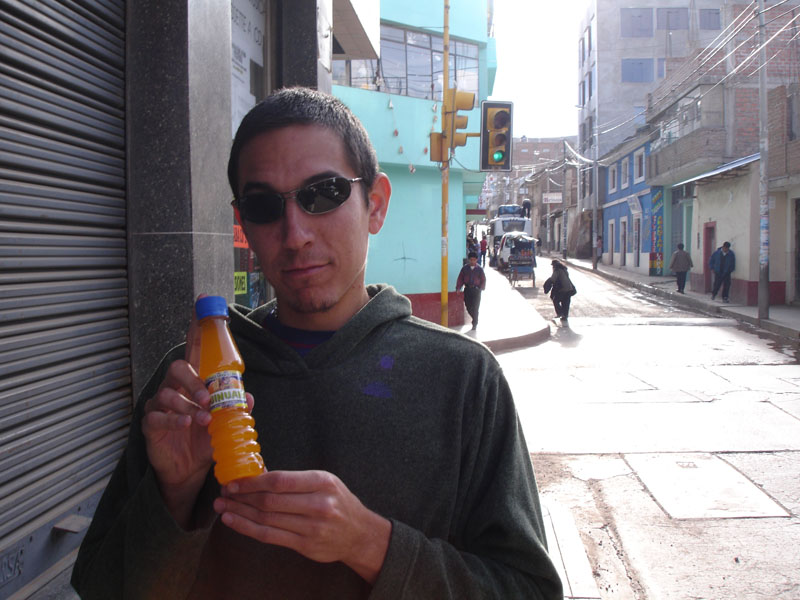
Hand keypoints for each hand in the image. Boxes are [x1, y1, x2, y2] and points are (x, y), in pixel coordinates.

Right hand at [141, 297, 254, 526]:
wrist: (189, 470)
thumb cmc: (206, 439)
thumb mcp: (225, 423)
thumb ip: (235, 408)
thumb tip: (248, 397)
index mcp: (194, 380)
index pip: (194, 348)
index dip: (197, 326)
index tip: (202, 302)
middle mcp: (175, 386)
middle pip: (178, 368)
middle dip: (193, 380)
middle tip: (208, 398)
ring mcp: (160, 404)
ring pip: (167, 392)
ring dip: (187, 404)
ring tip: (203, 419)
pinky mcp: (151, 423)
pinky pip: (157, 415)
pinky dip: (174, 418)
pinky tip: (186, 424)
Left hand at [213, 471, 390, 583]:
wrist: (359, 533)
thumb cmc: (337, 502)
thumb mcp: (324, 482)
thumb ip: (295, 480)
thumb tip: (257, 476)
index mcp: (322, 482)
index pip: (280, 481)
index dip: (253, 482)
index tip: (234, 481)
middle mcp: (319, 504)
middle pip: (270, 501)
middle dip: (242, 496)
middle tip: (224, 493)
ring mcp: (312, 527)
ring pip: (266, 519)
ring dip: (240, 512)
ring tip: (222, 507)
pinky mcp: (305, 545)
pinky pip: (270, 536)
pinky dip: (247, 529)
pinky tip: (232, 521)